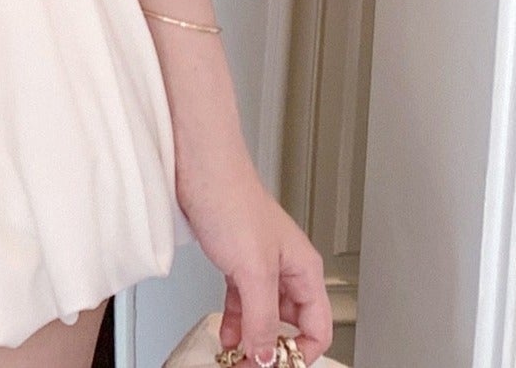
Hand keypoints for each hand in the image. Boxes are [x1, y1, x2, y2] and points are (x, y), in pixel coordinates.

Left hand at [177, 151, 332, 366]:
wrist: (199, 167)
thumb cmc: (231, 198)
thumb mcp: (253, 270)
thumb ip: (262, 318)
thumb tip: (268, 357)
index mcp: (303, 268)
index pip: (318, 327)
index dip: (300, 353)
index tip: (275, 365)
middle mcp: (285, 267)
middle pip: (291, 324)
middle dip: (273, 348)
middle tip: (252, 365)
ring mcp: (259, 264)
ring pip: (264, 314)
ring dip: (252, 338)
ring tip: (236, 357)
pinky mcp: (235, 259)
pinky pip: (243, 301)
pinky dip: (236, 321)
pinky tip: (228, 334)